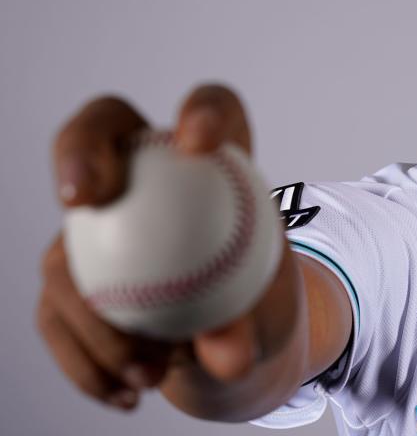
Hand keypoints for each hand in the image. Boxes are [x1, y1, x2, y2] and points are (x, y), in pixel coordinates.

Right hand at [36, 84, 265, 410]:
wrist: (233, 346)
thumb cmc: (261, 311)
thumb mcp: (274, 319)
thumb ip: (255, 325)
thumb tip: (227, 351)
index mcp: (218, 163)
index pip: (215, 109)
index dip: (203, 109)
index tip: (198, 142)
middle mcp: (148, 175)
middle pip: (100, 130)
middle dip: (79, 149)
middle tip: (82, 199)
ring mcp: (100, 223)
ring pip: (65, 245)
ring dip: (94, 315)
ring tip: (150, 371)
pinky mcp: (70, 276)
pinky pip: (57, 313)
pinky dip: (87, 358)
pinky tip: (125, 392)